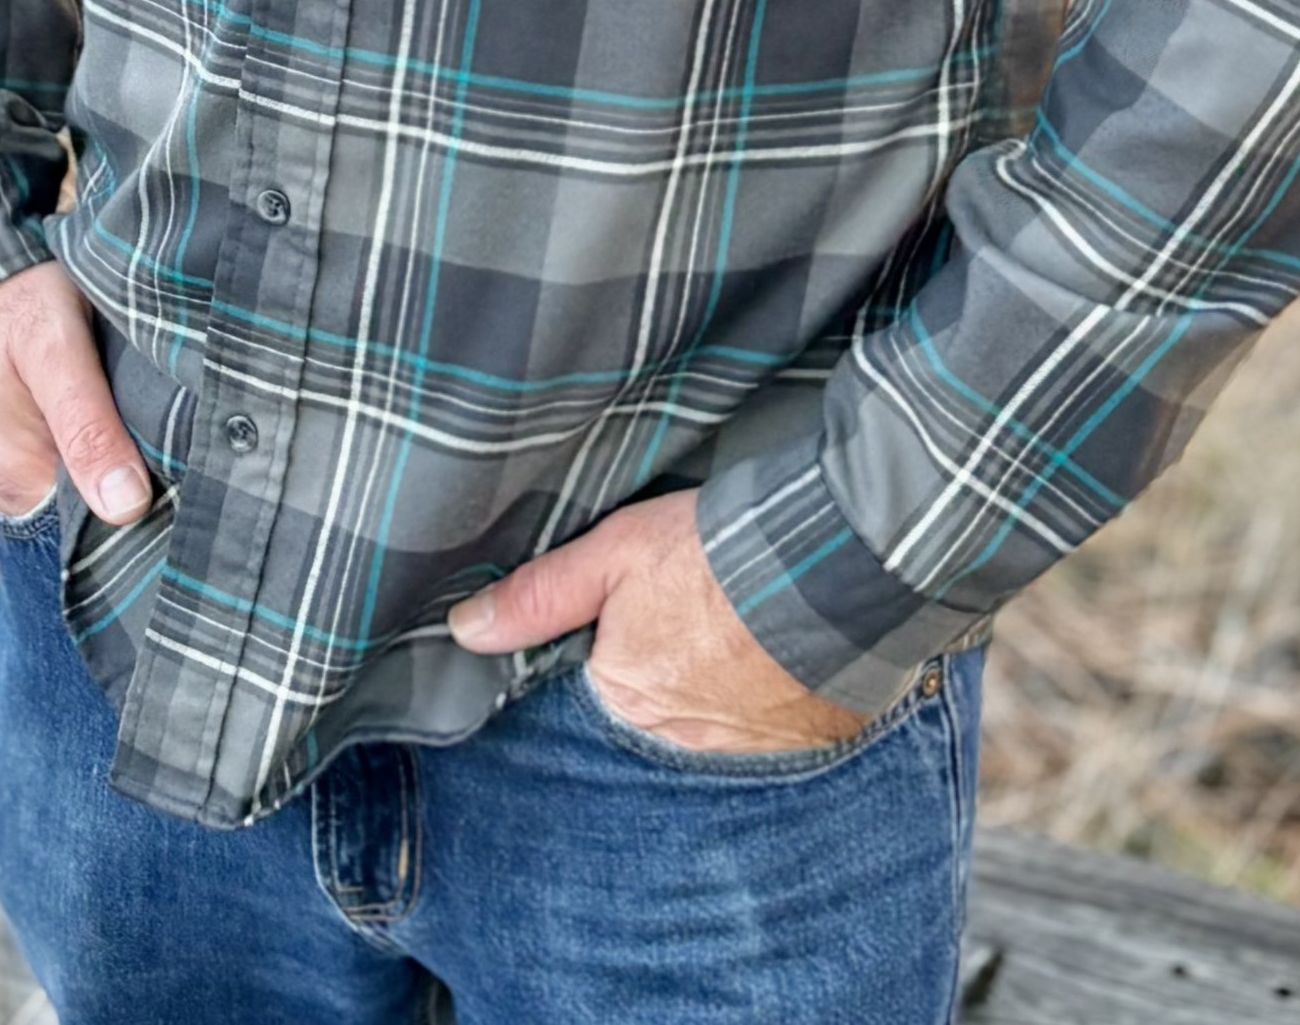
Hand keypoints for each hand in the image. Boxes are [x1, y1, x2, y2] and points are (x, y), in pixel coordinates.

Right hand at [0, 263, 151, 525]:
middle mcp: (3, 490)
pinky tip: (109, 410)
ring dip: (114, 458)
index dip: (147, 500)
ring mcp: (0, 470)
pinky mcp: (6, 447)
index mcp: (15, 483)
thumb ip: (88, 429)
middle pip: (90, 507)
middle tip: (169, 429)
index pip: (101, 524)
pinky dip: (91, 443)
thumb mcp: (56, 353)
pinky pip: (59, 464)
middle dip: (134, 478)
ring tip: (141, 413)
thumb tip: (127, 510)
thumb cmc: (12, 302)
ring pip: (78, 484)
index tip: (181, 466)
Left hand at [447, 489, 866, 754]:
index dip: (605, 651)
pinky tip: (771, 652)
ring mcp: (744, 748)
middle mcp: (677, 740)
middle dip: (662, 667)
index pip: (594, 689)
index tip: (627, 618)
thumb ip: (540, 594)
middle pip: (652, 705)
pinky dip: (765, 696)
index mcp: (623, 698)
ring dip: (714, 685)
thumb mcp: (615, 552)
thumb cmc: (715, 554)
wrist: (834, 563)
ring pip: (708, 717)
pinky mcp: (803, 742)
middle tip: (687, 610)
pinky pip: (767, 725)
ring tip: (731, 625)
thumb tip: (465, 629)